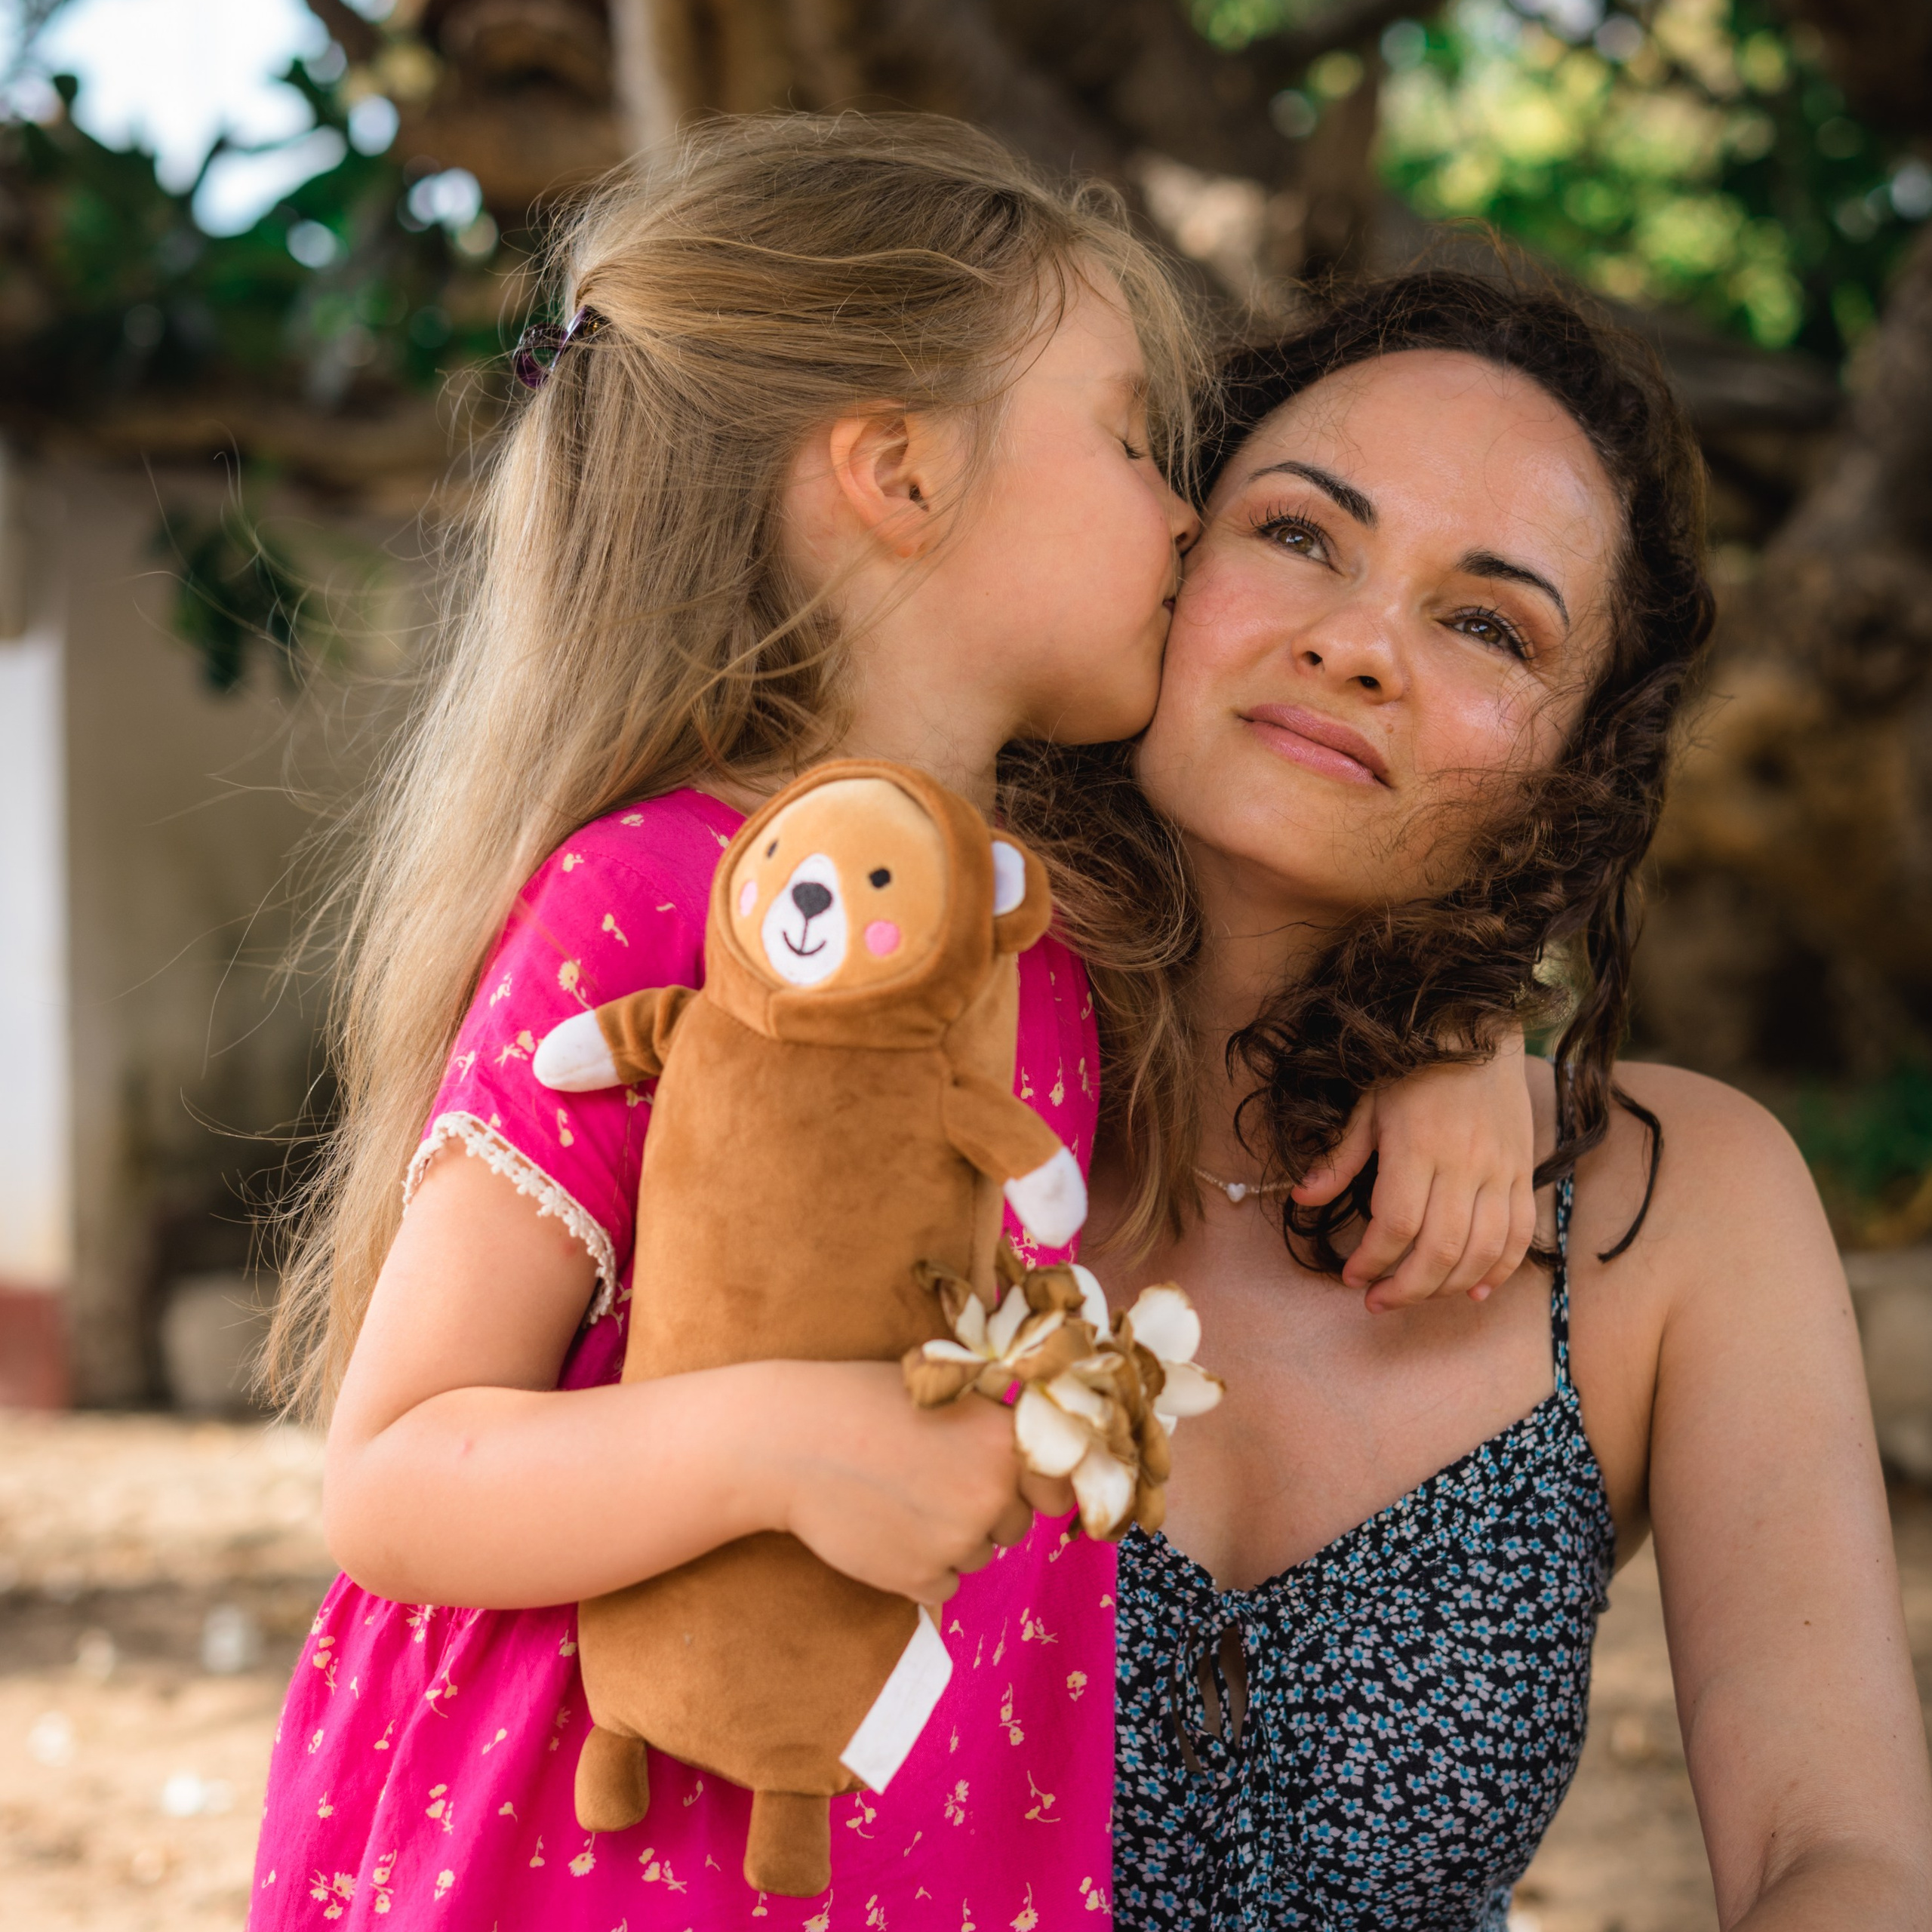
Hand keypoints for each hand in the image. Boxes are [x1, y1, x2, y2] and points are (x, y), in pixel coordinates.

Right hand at [765, 1362, 1041, 1604]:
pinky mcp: (918, 1578)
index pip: (1058, 1485)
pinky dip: (920, 1568)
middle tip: (931, 1482)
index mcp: (1003, 1439)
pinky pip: (943, 1586)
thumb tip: (1030, 1461)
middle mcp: (992, 1493)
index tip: (1010, 1483)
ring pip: (978, 1556)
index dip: (1035, 1485)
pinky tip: (885, 1530)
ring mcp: (956, 1541)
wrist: (790, 1440)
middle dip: (984, 1511)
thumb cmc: (861, 1402)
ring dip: (950, 1540)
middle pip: (1014, 1524)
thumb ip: (990, 1428)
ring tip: (899, 1500)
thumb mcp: (941, 1393)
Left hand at [1293, 1028, 1535, 1311]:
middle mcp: (1464, 1164)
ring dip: (1446, 1287)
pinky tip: (1472, 1291)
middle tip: (1376, 1301)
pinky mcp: (1523, 1173)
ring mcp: (1500, 1171)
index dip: (1372, 1261)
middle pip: (1440, 1249)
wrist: (1479, 1030)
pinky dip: (1498, 1271)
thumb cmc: (1414, 1068)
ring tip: (1414, 1295)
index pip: (1396, 1225)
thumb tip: (1301, 1199)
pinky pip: (1519, 1235)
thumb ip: (1339, 1157)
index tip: (1351, 1276)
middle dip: (1405, 1287)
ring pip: (1481, 1251)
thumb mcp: (1367, 1104)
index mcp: (1418, 1147)